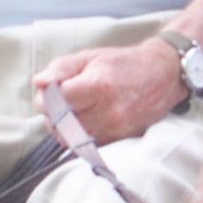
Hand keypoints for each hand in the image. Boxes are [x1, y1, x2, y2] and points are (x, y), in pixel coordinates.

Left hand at [36, 39, 188, 144]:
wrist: (163, 76)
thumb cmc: (125, 63)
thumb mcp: (91, 57)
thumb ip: (61, 68)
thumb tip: (38, 82)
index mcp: (99, 87)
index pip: (57, 101)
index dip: (46, 96)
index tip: (48, 90)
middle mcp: (109, 112)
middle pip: (62, 125)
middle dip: (51, 114)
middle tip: (55, 102)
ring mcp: (116, 130)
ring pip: (72, 140)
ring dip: (62, 128)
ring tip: (68, 111)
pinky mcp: (120, 140)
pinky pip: (87, 145)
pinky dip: (78, 135)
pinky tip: (83, 120)